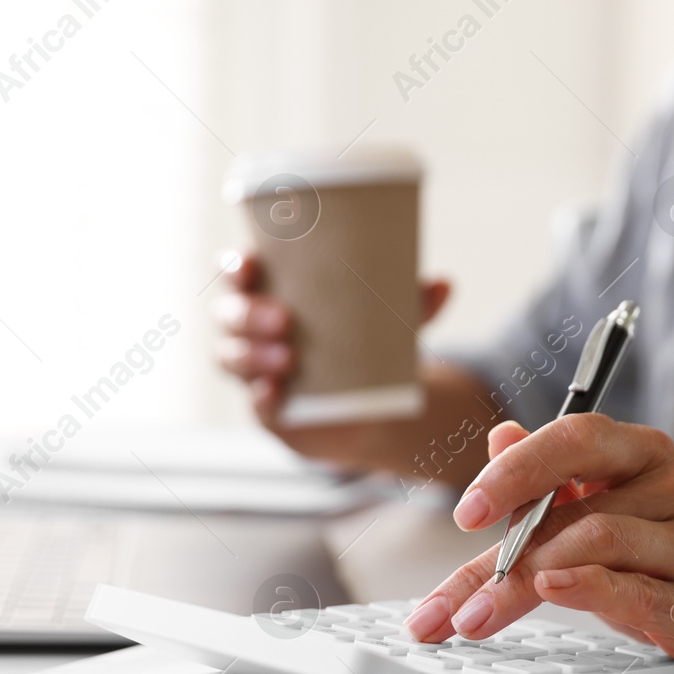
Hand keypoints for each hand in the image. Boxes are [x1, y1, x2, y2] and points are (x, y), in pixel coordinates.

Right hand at [211, 250, 450, 464]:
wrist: (368, 403)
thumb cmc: (363, 340)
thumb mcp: (386, 318)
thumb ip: (411, 303)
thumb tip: (444, 285)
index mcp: (268, 291)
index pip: (235, 272)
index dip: (234, 267)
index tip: (250, 264)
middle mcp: (249, 330)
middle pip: (229, 316)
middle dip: (248, 315)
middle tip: (285, 319)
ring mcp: (253, 371)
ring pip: (232, 359)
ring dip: (253, 357)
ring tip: (287, 359)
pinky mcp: (266, 408)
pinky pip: (253, 403)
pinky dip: (260, 399)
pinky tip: (273, 394)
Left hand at [402, 415, 673, 673]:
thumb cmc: (666, 566)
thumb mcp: (601, 517)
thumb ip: (549, 485)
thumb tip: (499, 436)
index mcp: (643, 456)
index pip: (575, 438)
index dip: (517, 469)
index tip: (466, 513)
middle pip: (576, 506)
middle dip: (501, 552)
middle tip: (450, 599)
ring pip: (602, 542)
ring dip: (529, 580)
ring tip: (479, 616)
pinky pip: (641, 589)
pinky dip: (590, 589)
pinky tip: (554, 592)